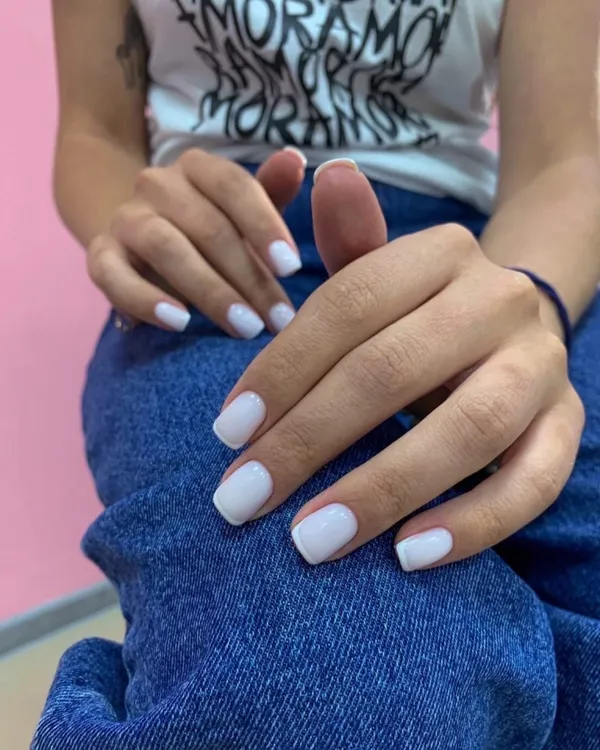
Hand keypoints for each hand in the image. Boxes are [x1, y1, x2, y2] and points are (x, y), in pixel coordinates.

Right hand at [87, 147, 305, 335]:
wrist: (140, 243)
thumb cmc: (209, 231)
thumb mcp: (244, 213)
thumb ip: (270, 191)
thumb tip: (296, 161)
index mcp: (197, 168)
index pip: (233, 185)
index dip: (264, 225)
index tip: (293, 268)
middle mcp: (157, 185)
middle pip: (207, 226)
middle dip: (249, 277)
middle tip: (279, 320)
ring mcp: (125, 220)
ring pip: (165, 248)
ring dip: (210, 290)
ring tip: (244, 327)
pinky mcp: (101, 256)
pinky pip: (114, 277)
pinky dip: (146, 300)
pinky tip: (181, 323)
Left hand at [211, 162, 583, 570]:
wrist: (519, 325)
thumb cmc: (422, 311)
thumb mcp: (384, 270)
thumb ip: (350, 238)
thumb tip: (327, 174)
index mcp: (441, 255)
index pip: (347, 305)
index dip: (281, 370)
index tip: (227, 435)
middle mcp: (497, 301)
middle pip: (391, 370)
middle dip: (307, 441)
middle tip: (242, 502)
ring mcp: (540, 366)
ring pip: (466, 430)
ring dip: (382, 489)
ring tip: (312, 542)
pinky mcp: (568, 424)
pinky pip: (533, 482)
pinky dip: (474, 523)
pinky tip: (408, 556)